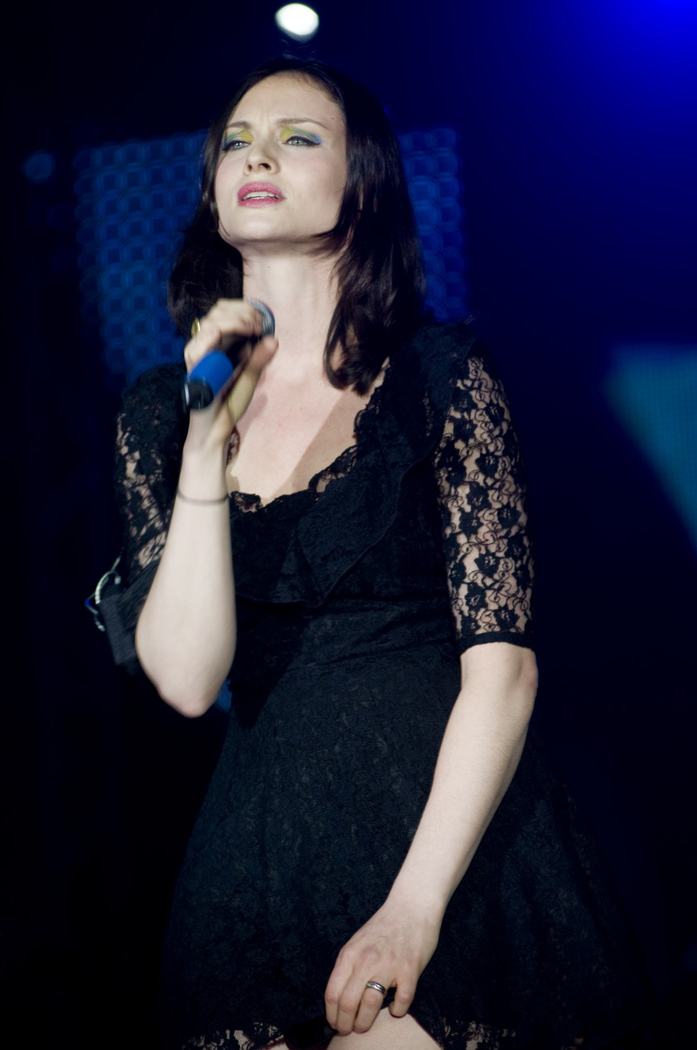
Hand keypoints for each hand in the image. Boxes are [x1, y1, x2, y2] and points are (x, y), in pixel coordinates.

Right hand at [184, 298, 277, 454]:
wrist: (217, 427)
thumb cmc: (230, 402)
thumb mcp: (251, 378)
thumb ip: (259, 359)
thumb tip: (273, 339)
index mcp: (220, 343)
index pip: (225, 311)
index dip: (244, 308)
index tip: (262, 320)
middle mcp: (207, 344)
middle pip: (217, 311)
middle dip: (242, 312)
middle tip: (259, 325)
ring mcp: (198, 354)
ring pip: (209, 323)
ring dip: (234, 321)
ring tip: (252, 330)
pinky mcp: (194, 367)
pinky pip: (198, 344)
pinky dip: (216, 334)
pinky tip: (235, 335)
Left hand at [324, 897, 441, 1035]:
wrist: (412, 906)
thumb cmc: (384, 926)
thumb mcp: (358, 942)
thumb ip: (349, 966)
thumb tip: (339, 998)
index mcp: (350, 954)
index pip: (332, 993)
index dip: (331, 1015)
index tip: (335, 1024)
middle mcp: (366, 960)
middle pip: (348, 1004)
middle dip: (345, 1025)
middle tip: (349, 1030)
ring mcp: (388, 965)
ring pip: (370, 1005)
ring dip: (365, 1023)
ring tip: (364, 1026)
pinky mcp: (410, 970)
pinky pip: (401, 1002)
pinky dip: (397, 1011)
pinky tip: (395, 1009)